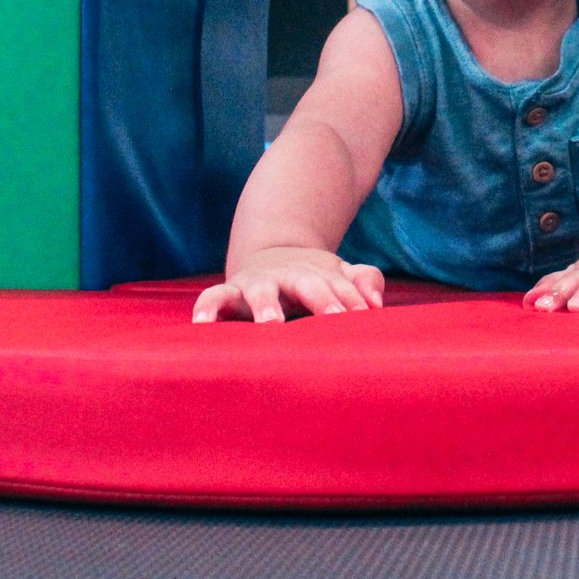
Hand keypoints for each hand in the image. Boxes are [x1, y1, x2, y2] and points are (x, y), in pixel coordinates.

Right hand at [192, 248, 384, 322]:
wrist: (271, 254)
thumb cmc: (313, 278)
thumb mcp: (339, 275)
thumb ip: (363, 282)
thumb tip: (376, 301)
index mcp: (320, 275)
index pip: (341, 287)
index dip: (353, 300)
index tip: (366, 315)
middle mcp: (289, 277)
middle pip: (307, 284)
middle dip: (321, 298)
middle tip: (334, 315)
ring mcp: (259, 284)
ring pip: (261, 290)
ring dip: (266, 304)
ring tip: (270, 322)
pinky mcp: (231, 292)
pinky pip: (215, 297)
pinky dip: (208, 307)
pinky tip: (202, 324)